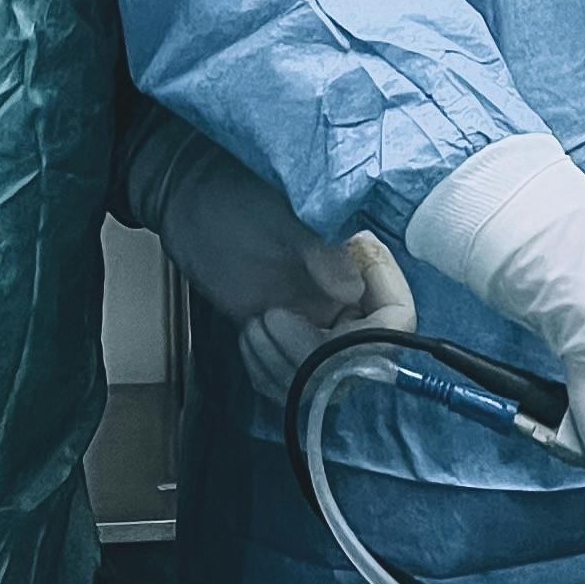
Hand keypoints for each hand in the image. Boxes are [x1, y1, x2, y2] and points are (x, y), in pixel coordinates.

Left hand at [131, 116, 416, 405]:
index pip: (396, 317)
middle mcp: (341, 301)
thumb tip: (352, 290)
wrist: (188, 204)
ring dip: (285, 366)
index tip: (329, 316)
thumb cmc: (235, 200)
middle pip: (358, 361)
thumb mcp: (280, 220)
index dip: (374, 332)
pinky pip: (290, 382)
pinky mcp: (281, 341)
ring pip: (323, 380)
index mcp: (354, 266)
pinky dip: (267, 372)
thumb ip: (321, 253)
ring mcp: (312, 324)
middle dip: (314, 356)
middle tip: (272, 320)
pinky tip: (248, 338)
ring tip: (255, 326)